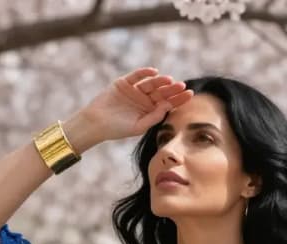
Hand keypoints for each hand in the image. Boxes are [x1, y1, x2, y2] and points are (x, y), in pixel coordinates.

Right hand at [78, 67, 194, 143]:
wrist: (96, 123)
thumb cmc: (117, 129)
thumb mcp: (138, 127)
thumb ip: (154, 117)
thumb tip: (168, 106)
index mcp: (150, 111)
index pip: (167, 103)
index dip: (179, 99)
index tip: (190, 94)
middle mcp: (144, 99)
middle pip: (162, 92)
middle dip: (172, 89)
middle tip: (182, 86)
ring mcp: (135, 90)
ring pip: (151, 83)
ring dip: (160, 81)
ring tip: (169, 80)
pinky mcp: (124, 82)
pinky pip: (137, 76)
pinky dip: (145, 72)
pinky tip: (154, 72)